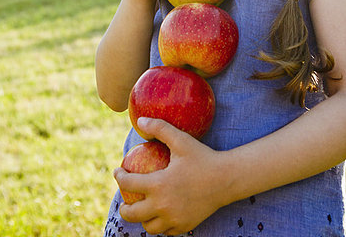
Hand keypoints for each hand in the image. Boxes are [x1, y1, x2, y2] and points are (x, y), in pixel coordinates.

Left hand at [114, 117, 227, 235]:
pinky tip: (160, 214)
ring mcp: (174, 219)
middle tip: (125, 200)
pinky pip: (166, 231)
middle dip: (124, 207)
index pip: (129, 183)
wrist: (227, 179)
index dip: (119, 177)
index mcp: (158, 185)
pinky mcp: (184, 226)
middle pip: (132, 214)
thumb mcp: (181, 140)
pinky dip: (160, 224)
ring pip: (148, 226)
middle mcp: (163, 206)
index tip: (118, 172)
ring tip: (142, 208)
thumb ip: (160, 128)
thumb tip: (140, 120)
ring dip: (142, 218)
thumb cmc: (203, 157)